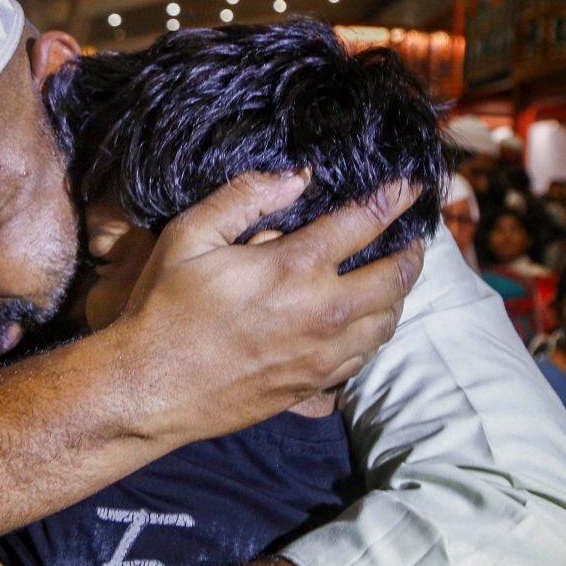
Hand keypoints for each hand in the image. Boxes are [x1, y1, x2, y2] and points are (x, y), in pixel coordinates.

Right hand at [111, 172, 423, 444]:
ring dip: (397, 296)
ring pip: (386, 322)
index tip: (410, 187)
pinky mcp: (312, 385)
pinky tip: (363, 324)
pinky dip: (373, 335)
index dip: (393, 199)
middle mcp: (321, 310)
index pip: (364, 222)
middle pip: (394, 277)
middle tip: (413, 238)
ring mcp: (321, 353)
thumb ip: (244, 197)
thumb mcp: (189, 236)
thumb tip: (295, 177)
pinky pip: (364, 359)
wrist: (151, 388)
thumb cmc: (163, 308)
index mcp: (294, 266)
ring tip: (392, 280)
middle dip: (412, 251)